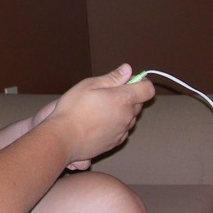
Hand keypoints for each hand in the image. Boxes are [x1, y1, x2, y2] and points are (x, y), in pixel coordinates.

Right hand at [37, 65, 153, 168]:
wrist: (64, 138)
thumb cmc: (74, 109)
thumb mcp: (89, 85)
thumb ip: (112, 78)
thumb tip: (127, 70)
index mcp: (124, 99)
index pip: (148, 89)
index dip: (141, 82)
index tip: (129, 81)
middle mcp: (127, 116)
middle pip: (139, 104)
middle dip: (129, 96)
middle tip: (107, 94)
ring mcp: (122, 131)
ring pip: (130, 118)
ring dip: (122, 111)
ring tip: (100, 110)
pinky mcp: (115, 143)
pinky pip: (122, 130)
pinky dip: (116, 124)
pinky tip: (99, 123)